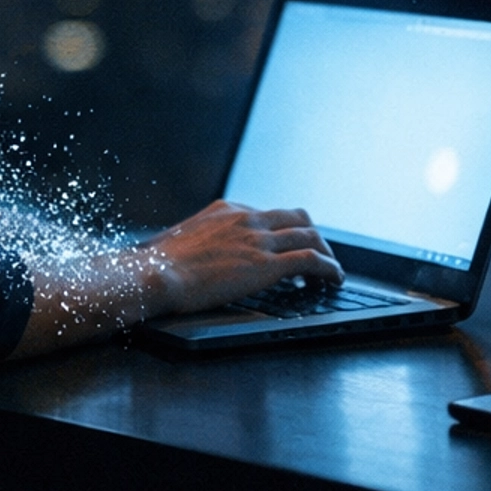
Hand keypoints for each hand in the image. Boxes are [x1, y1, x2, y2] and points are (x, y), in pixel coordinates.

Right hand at [144, 200, 340, 317]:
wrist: (156, 273)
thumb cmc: (158, 264)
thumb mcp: (176, 242)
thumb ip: (191, 242)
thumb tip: (177, 252)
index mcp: (226, 211)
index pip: (268, 213)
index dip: (284, 230)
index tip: (288, 244)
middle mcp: (247, 219)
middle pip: (297, 218)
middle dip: (312, 235)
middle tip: (318, 254)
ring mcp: (258, 240)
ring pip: (310, 236)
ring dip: (326, 253)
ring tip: (331, 270)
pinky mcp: (267, 264)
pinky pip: (311, 260)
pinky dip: (329, 268)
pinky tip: (334, 279)